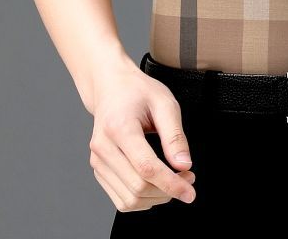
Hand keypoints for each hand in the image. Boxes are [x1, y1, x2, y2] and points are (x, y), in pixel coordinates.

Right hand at [87, 59, 196, 211]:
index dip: (171, 184)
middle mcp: (103, 147)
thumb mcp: (164, 103)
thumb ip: (174, 136)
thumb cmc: (138, 91)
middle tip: (188, 178)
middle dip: (167, 191)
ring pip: (128, 200)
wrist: (110, 87)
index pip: (146, 168)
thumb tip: (184, 165)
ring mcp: (97, 161)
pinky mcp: (98, 169)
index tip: (190, 192)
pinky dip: (142, 199)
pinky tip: (157, 185)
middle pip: (138, 188)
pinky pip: (120, 198)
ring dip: (155, 198)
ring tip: (173, 181)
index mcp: (119, 128)